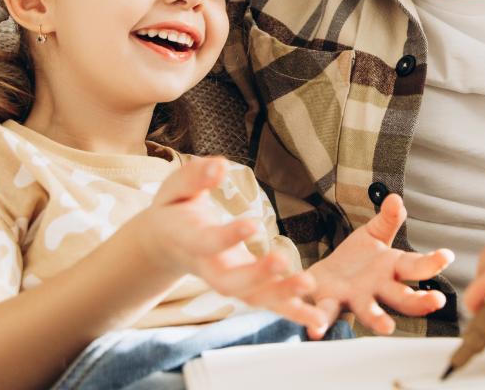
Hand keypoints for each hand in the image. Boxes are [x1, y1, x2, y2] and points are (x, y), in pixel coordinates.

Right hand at [132, 156, 329, 332]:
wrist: (164, 244)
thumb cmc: (174, 210)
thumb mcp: (175, 188)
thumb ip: (195, 176)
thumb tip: (219, 166)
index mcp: (189, 241)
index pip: (207, 243)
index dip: (227, 237)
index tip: (253, 224)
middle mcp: (209, 267)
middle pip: (230, 283)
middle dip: (256, 275)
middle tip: (282, 261)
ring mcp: (229, 280)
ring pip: (253, 297)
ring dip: (282, 296)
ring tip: (310, 286)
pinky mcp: (246, 286)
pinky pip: (269, 303)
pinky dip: (294, 312)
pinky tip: (319, 319)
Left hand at [309, 194, 452, 335]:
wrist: (323, 279)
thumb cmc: (357, 260)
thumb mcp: (374, 234)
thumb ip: (387, 219)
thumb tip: (395, 199)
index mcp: (391, 269)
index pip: (415, 266)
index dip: (432, 262)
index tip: (447, 256)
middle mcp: (378, 289)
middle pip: (401, 297)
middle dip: (419, 301)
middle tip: (436, 301)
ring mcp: (354, 298)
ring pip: (369, 311)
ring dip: (378, 319)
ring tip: (386, 327)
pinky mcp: (329, 303)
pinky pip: (326, 312)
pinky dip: (321, 320)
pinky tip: (316, 329)